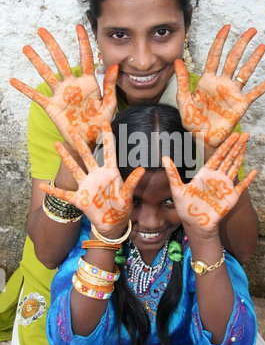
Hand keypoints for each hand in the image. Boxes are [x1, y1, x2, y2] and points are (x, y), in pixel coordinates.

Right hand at [10, 25, 117, 149]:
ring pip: (47, 74)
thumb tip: (115, 66)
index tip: (79, 26)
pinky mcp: (52, 106)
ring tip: (27, 48)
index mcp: (89, 83)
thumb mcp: (109, 105)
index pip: (85, 58)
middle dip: (52, 45)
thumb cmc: (100, 123)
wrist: (88, 141)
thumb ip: (110, 86)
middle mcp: (73, 85)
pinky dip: (25, 89)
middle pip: (60, 61)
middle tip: (42, 30)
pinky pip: (36, 96)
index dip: (82, 42)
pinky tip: (14, 81)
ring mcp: (61, 94)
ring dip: (36, 61)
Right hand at [39, 121, 144, 235]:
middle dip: (79, 142)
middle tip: (71, 128)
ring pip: (74, 169)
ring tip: (57, 144)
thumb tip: (142, 169)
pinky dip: (54, 192)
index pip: (108, 151)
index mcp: (110, 172)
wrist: (113, 223)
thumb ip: (132, 182)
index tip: (105, 122)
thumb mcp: (128, 195)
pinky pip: (64, 195)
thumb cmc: (122, 207)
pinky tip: (43, 187)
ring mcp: (87, 186)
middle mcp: (96, 176)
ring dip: (65, 157)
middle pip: (87, 156)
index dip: (107, 137)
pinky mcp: (80, 199)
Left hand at [163, 132, 256, 234]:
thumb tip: (163, 158)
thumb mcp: (177, 189)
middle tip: (245, 133)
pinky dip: (248, 179)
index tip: (232, 135)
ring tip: (247, 144)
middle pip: (229, 158)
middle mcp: (216, 178)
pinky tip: (254, 171)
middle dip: (236, 146)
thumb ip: (172, 173)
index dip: (225, 145)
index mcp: (205, 174)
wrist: (196, 225)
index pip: (218, 155)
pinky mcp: (232, 197)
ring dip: (241, 156)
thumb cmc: (185, 208)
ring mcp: (225, 186)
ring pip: (235, 167)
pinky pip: (242, 186)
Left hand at [175, 25, 264, 148]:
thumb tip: (177, 60)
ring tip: (262, 46)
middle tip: (251, 30)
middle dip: (241, 44)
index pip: (214, 56)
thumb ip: (182, 81)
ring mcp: (232, 93)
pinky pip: (255, 93)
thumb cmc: (191, 121)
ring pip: (245, 72)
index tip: (227, 27)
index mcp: (207, 80)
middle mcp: (221, 83)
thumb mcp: (183, 100)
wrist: (202, 138)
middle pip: (233, 59)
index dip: (220, 41)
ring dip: (254, 59)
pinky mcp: (241, 104)